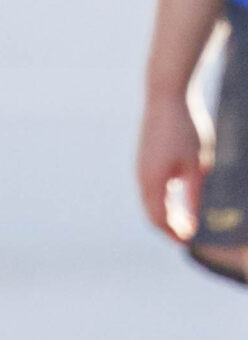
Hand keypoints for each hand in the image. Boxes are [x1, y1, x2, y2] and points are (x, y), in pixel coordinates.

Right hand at [140, 88, 211, 242]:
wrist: (166, 96)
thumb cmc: (185, 129)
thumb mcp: (198, 165)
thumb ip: (195, 194)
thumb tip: (196, 220)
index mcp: (153, 180)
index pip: (159, 219)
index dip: (175, 234)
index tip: (191, 243)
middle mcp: (141, 175)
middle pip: (151, 212)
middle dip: (170, 228)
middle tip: (190, 236)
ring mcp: (140, 166)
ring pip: (149, 200)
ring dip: (166, 214)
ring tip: (188, 222)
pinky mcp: (144, 158)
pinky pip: (150, 188)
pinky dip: (162, 201)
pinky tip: (179, 199)